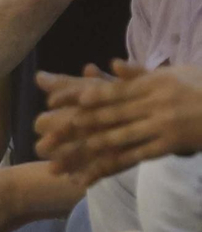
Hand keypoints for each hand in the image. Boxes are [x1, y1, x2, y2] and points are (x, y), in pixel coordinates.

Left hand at [37, 61, 201, 182]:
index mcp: (155, 83)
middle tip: (55, 130)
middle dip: (82, 123)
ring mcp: (163, 125)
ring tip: (71, 152)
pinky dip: (116, 162)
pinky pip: (138, 154)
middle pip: (111, 113)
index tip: (64, 101)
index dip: (88, 97)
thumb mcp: (176, 73)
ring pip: (121, 135)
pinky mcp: (170, 145)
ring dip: (93, 145)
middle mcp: (156, 103)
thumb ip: (141, 73)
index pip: (115, 90)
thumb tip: (112, 64)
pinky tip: (99, 168)